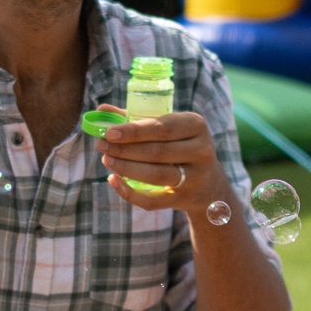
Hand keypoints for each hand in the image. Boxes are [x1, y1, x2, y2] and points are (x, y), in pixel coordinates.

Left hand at [95, 108, 222, 209]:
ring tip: (106, 159)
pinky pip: (153, 200)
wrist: (208, 182)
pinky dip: (130, 193)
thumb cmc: (179, 145)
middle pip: (157, 151)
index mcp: (196, 126)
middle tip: (102, 145)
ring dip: (127, 168)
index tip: (110, 132)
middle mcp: (201, 151)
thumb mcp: (168, 128)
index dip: (135, 131)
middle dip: (125, 149)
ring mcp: (195, 178)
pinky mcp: (184, 199)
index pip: (163, 127)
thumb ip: (136, 118)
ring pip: (156, 175)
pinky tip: (113, 181)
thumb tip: (101, 109)